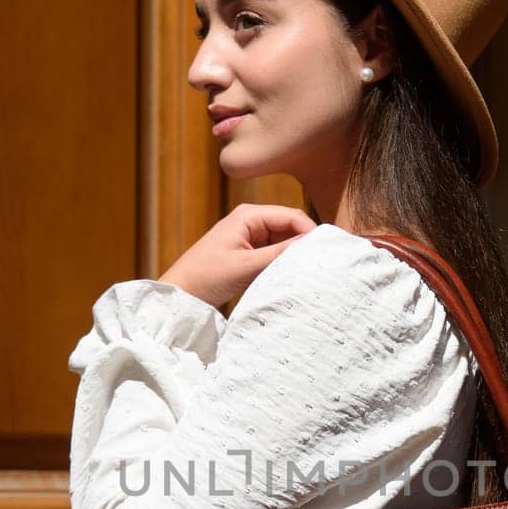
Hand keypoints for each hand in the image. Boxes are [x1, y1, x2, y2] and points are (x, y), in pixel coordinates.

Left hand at [158, 203, 318, 308]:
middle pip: (289, 226)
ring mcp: (250, 236)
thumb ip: (278, 254)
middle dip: (303, 242)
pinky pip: (274, 253)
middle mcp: (251, 221)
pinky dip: (283, 261)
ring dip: (293, 253)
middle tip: (319, 262)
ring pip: (284, 241)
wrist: (182, 293)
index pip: (290, 215)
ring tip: (307, 269)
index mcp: (248, 215)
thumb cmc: (207, 275)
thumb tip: (309, 245)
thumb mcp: (246, 265)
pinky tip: (290, 274)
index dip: (310, 230)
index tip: (325, 250)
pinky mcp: (249, 252)